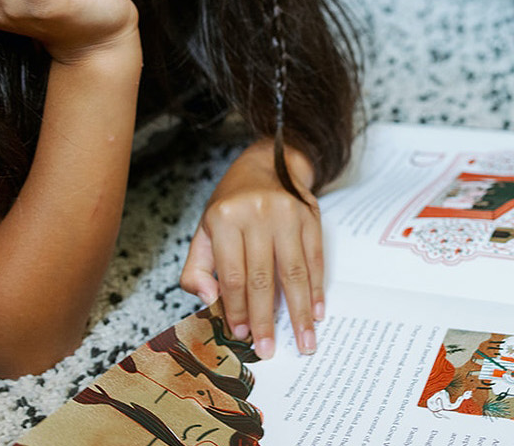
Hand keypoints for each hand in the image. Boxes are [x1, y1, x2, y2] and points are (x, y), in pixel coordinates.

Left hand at [180, 140, 323, 359]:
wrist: (266, 164)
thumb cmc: (230, 205)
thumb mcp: (204, 230)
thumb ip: (197, 268)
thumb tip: (210, 300)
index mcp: (225, 218)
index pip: (232, 274)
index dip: (237, 308)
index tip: (241, 335)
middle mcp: (257, 214)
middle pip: (263, 278)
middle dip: (266, 319)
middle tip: (269, 349)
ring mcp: (287, 214)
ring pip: (294, 272)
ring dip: (300, 312)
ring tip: (304, 342)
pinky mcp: (310, 217)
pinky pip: (315, 259)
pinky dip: (316, 289)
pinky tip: (316, 312)